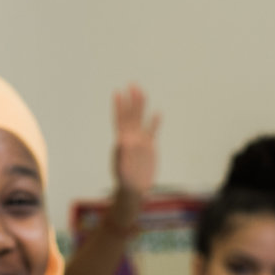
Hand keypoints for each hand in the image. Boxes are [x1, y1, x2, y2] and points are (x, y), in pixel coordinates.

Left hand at [108, 85, 159, 225]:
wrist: (133, 190)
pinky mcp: (149, 147)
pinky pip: (152, 131)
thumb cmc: (125, 181)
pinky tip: (157, 112)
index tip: (118, 92)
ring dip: (142, 106)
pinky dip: (154, 122)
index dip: (119, 107)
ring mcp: (140, 141)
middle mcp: (131, 138)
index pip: (121, 120)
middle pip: (132, 115)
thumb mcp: (122, 168)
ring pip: (141, 120)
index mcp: (123, 141)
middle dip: (132, 100)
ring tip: (141, 91)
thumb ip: (122, 154)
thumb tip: (122, 141)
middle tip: (132, 84)